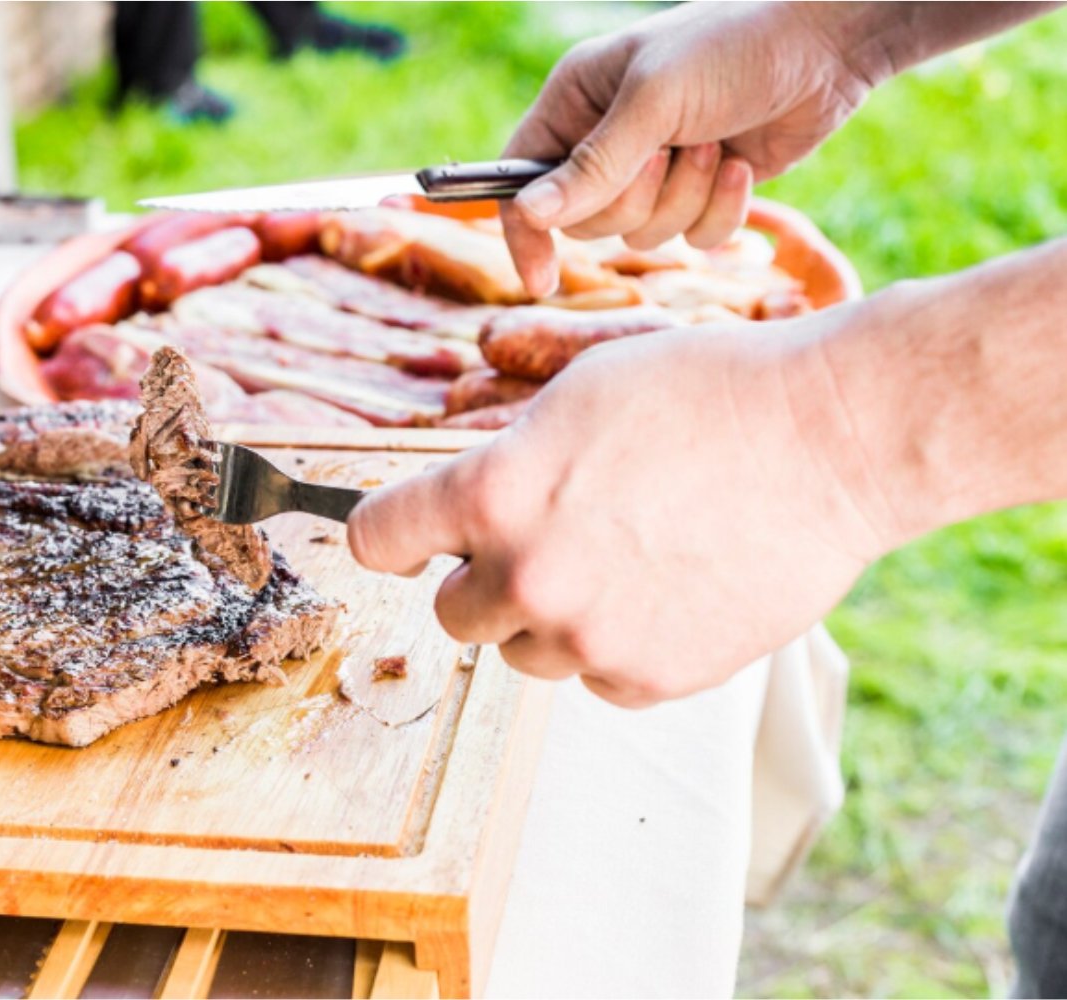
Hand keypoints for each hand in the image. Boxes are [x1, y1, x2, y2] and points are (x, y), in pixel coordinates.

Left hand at [348, 309, 897, 706]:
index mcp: (493, 496)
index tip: (409, 537)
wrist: (829, 438)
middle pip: (450, 613)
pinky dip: (617, 647)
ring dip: (551, 618)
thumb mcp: (577, 396)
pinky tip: (665, 591)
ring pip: (524, 652)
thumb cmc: (706, 393)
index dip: (391, 534)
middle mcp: (527, 577)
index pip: (378, 538)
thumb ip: (504, 464)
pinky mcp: (650, 678)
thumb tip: (467, 512)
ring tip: (622, 559)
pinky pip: (597, 678)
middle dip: (482, 580)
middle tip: (543, 541)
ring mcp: (589, 638)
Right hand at [502, 3, 878, 295]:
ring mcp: (654, 167)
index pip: (521, 178)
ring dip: (684, 199)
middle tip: (669, 154)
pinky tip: (740, 165)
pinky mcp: (700, 190)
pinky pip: (691, 237)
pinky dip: (719, 210)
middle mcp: (605, 137)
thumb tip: (529, 214)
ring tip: (714, 146)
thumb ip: (592, 165)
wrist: (826, 45)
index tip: (542, 278)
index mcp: (575, 100)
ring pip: (641, 234)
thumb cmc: (732, 48)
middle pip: (586, 220)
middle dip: (635, 200)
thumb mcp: (655, 101)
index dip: (524, 230)